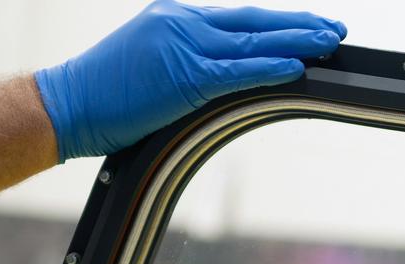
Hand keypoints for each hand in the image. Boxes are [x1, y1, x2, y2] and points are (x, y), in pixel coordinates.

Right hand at [35, 1, 346, 161]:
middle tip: (336, 29)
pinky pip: (237, 71)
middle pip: (254, 22)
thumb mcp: (152, 63)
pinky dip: (270, 67)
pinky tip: (297, 66)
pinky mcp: (184, 77)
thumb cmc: (106, 93)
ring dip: (296, 42)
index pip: (239, 18)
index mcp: (176, 17)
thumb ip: (190, 63)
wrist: (67, 104)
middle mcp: (182, 23)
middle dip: (299, 25)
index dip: (278, 22)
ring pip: (253, 43)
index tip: (309, 24)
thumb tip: (225, 76)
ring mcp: (183, 47)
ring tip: (330, 43)